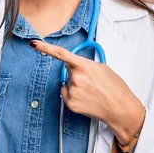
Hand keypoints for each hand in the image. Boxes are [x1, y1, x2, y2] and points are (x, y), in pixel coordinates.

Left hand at [30, 40, 144, 143]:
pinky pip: (66, 94)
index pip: (60, 54)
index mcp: (83, 66)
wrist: (120, 108)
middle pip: (68, 69)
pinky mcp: (70, 104)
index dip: (45, 48)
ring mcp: (71, 92)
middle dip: (76, 71)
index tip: (33, 44)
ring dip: (76, 84)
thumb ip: (85, 64)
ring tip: (92, 91)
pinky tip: (87, 98)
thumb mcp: (102, 68)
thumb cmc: (115, 87)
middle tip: (92, 80)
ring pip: (67, 82)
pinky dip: (74, 94)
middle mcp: (75, 78)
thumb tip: (74, 65)